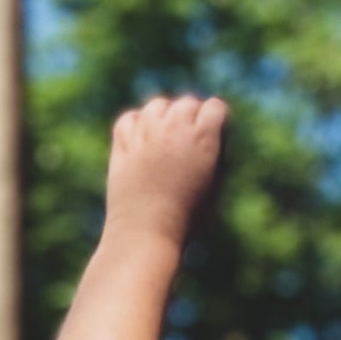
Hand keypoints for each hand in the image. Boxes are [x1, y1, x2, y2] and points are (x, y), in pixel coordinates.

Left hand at [104, 94, 228, 250]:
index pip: (216, 107)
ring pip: (157, 106)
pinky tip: (141, 138)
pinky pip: (128, 119)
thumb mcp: (213, 186)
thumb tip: (215, 135)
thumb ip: (216, 154)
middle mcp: (174, 130)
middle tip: (189, 139)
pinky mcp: (123, 146)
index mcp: (203, 138)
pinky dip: (135, 124)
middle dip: (192, 116)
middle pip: (187, 103)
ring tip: (165, 135)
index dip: (217, 119)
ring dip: (164, 115)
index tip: (214, 133)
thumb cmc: (187, 219)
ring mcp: (146, 135)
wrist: (147, 235)